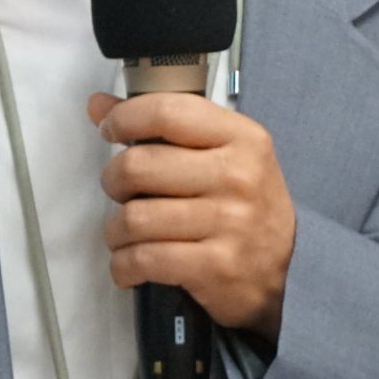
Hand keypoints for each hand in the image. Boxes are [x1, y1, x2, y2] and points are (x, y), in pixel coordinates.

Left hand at [89, 90, 295, 338]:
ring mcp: (230, 223)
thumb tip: (98, 105)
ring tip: (124, 233)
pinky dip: (123, 264)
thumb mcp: (219, 154)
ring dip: (115, 230)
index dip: (125, 118)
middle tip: (120, 191)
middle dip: (113, 181)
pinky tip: (129, 263)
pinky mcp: (216, 266)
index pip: (168, 112)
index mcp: (242, 138)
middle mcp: (238, 177)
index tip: (111, 131)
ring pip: (134, 218)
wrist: (280, 272)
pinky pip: (144, 259)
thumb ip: (162, 126)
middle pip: (139, 166)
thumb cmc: (243, 206)